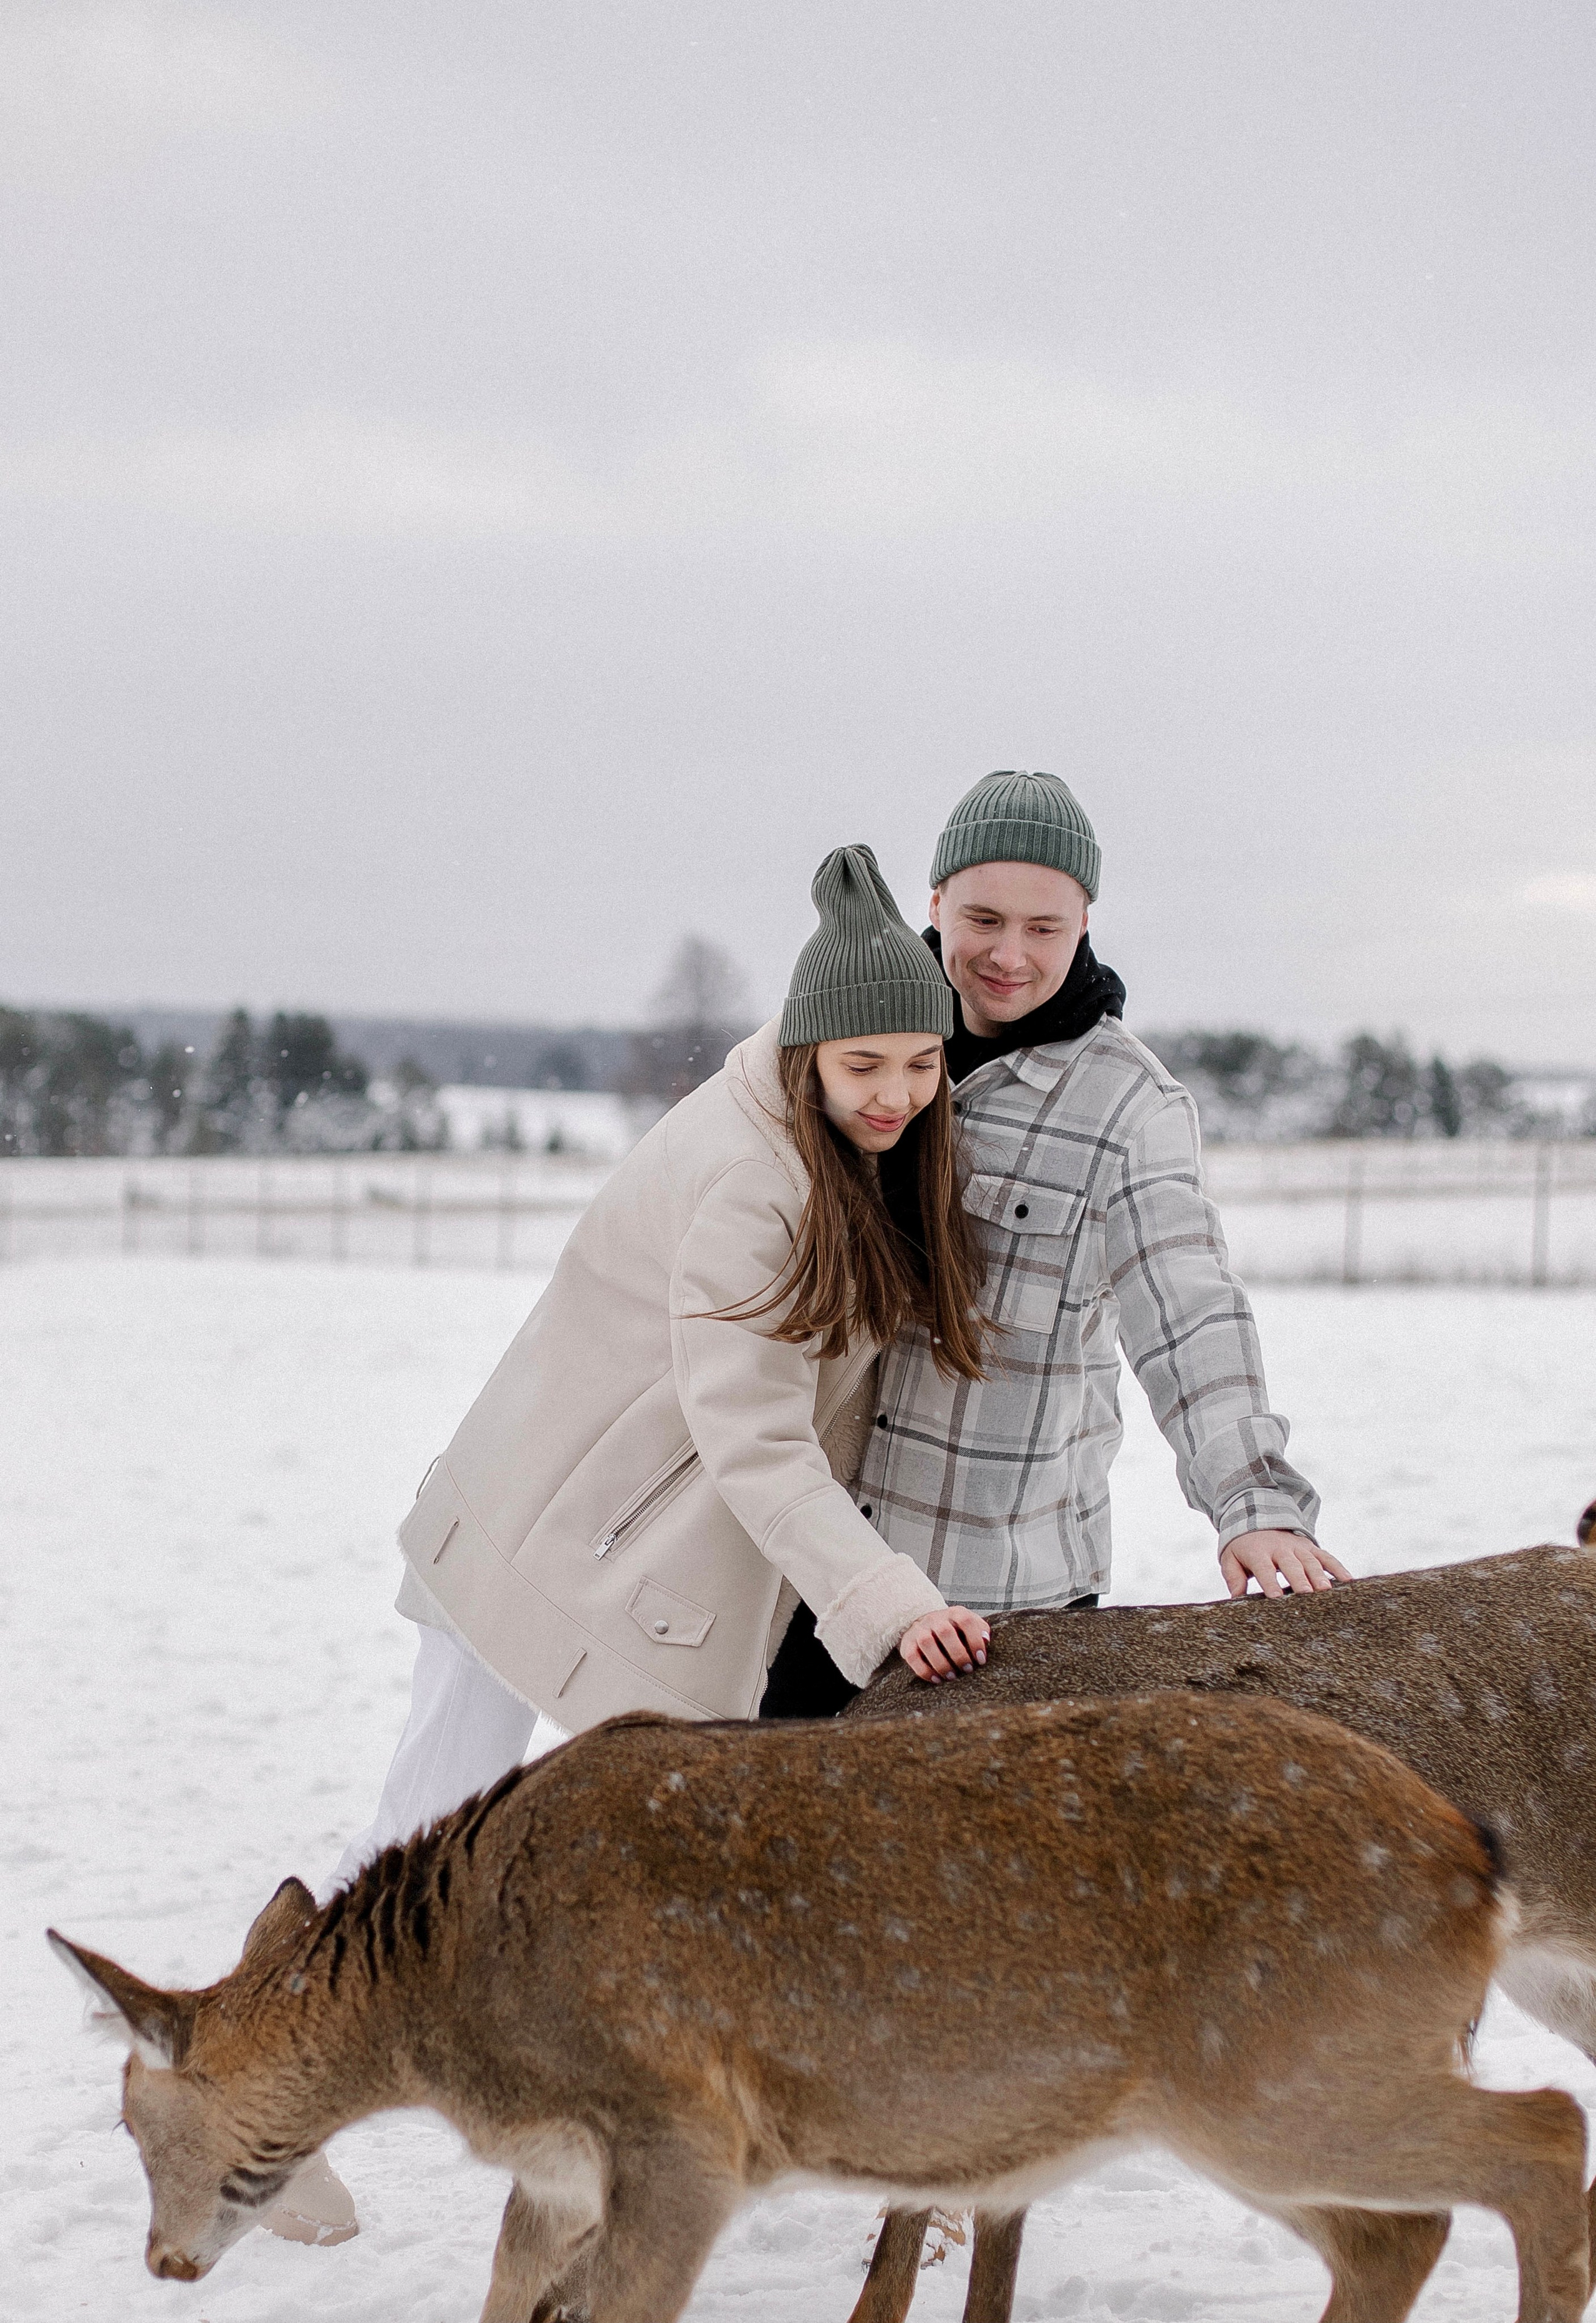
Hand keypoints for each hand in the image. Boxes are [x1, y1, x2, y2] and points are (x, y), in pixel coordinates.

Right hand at [899, 1605, 990, 1681]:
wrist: (925, 1625)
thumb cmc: (954, 1630)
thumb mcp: (969, 1626)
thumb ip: (980, 1630)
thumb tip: (986, 1640)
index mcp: (954, 1613)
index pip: (966, 1621)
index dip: (975, 1641)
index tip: (981, 1659)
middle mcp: (935, 1618)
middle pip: (945, 1632)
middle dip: (958, 1654)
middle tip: (967, 1670)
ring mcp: (919, 1630)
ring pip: (927, 1643)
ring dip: (941, 1663)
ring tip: (952, 1676)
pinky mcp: (907, 1643)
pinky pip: (912, 1657)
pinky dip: (924, 1671)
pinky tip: (936, 1679)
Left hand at [1220, 1529, 1350, 1599]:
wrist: (1255, 1518)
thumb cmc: (1243, 1547)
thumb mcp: (1231, 1558)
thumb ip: (1233, 1578)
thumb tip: (1236, 1598)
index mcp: (1258, 1552)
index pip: (1265, 1569)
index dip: (1270, 1583)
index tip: (1276, 1598)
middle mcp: (1280, 1548)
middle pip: (1291, 1565)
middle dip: (1299, 1580)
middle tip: (1307, 1594)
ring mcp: (1298, 1547)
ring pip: (1310, 1561)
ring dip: (1319, 1575)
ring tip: (1326, 1591)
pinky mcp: (1310, 1547)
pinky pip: (1326, 1557)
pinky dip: (1338, 1568)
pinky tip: (1348, 1581)